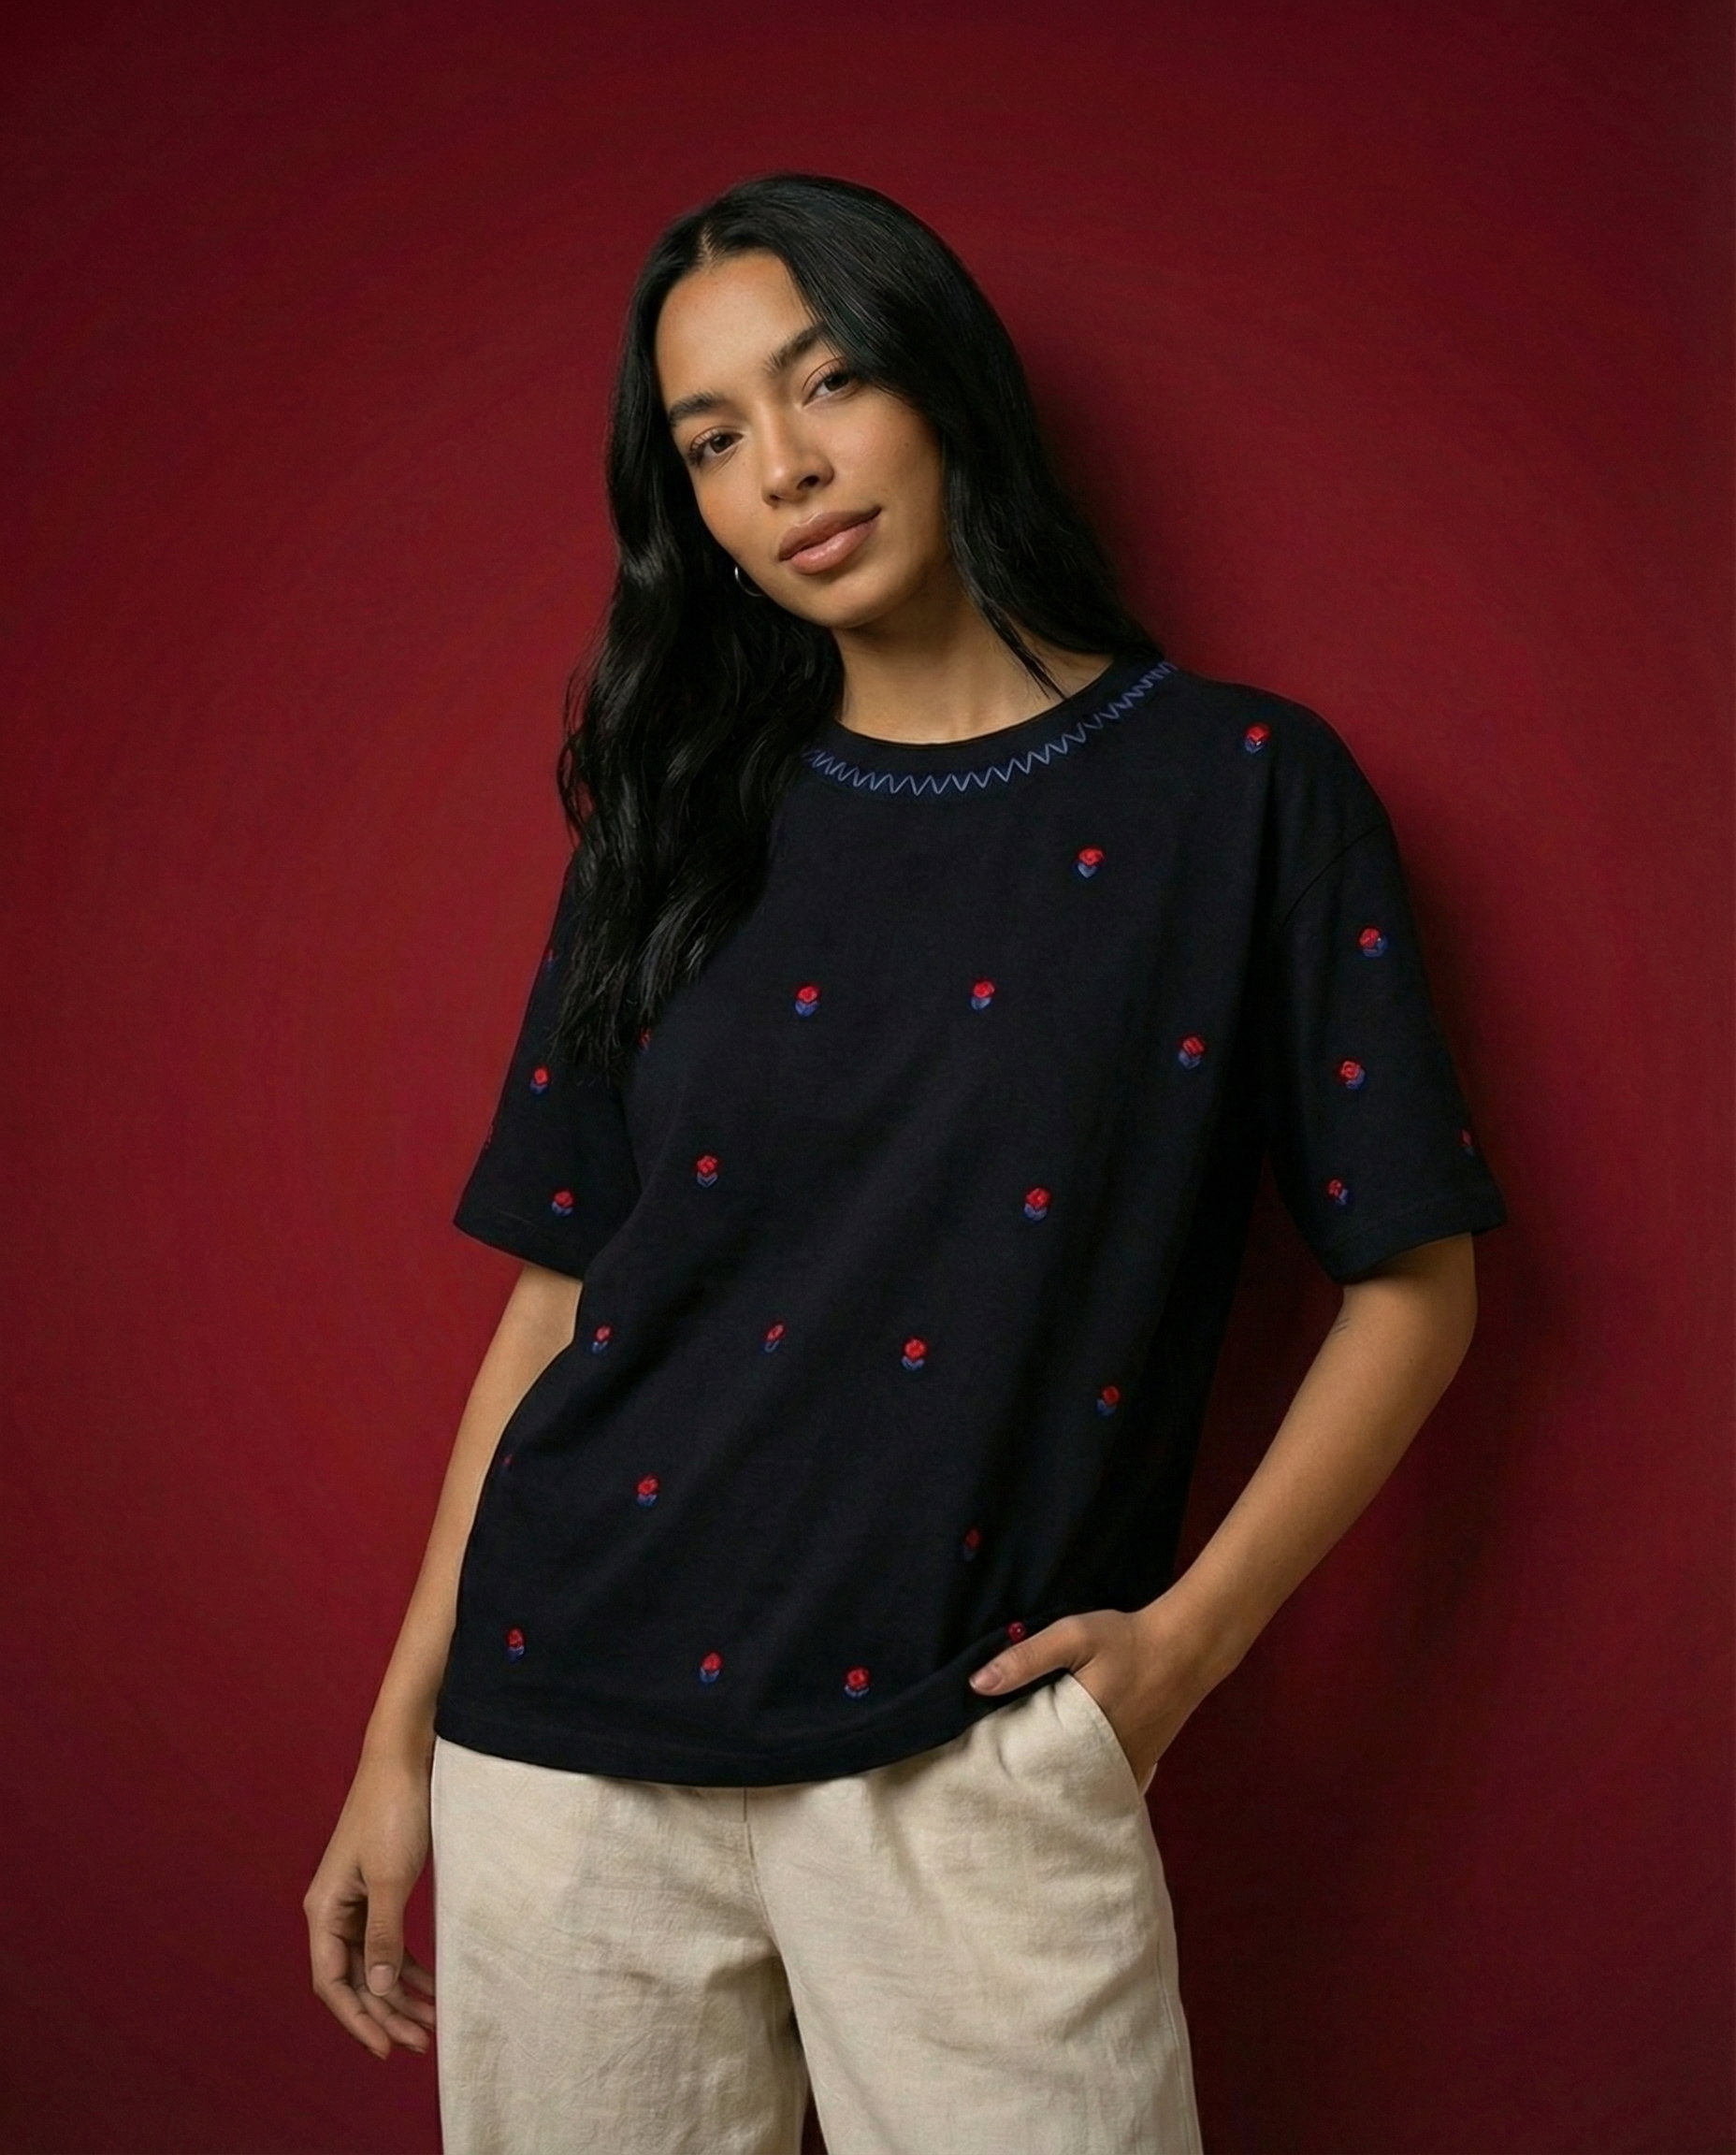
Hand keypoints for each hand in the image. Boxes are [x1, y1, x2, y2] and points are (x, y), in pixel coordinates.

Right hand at [303, 1748, 438, 2059]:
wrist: (405, 1757)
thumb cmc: (393, 1811)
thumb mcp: (391, 1878)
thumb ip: (383, 1936)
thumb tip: (379, 1988)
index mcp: (324, 1910)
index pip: (334, 1982)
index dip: (359, 2019)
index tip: (387, 2048)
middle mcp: (333, 1910)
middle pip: (355, 1978)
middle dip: (385, 2013)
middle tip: (420, 2043)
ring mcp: (356, 1899)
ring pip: (373, 1963)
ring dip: (399, 1993)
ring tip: (430, 2023)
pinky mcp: (378, 1888)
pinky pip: (387, 1940)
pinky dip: (407, 1964)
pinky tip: (430, 1984)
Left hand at [968, 1599, 1216, 1789]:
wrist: (1186, 1646)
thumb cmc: (1126, 1640)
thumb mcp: (1072, 1637)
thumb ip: (1026, 1658)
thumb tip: (977, 1684)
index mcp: (1083, 1733)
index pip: (1036, 1765)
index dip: (1011, 1768)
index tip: (985, 1768)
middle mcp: (1107, 1760)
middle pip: (1061, 1783)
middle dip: (1034, 1783)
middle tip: (1002, 1778)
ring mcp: (1129, 1765)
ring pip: (1087, 1787)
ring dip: (1063, 1785)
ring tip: (1030, 1780)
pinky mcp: (1144, 1762)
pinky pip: (1111, 1783)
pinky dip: (1092, 1784)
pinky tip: (1073, 1777)